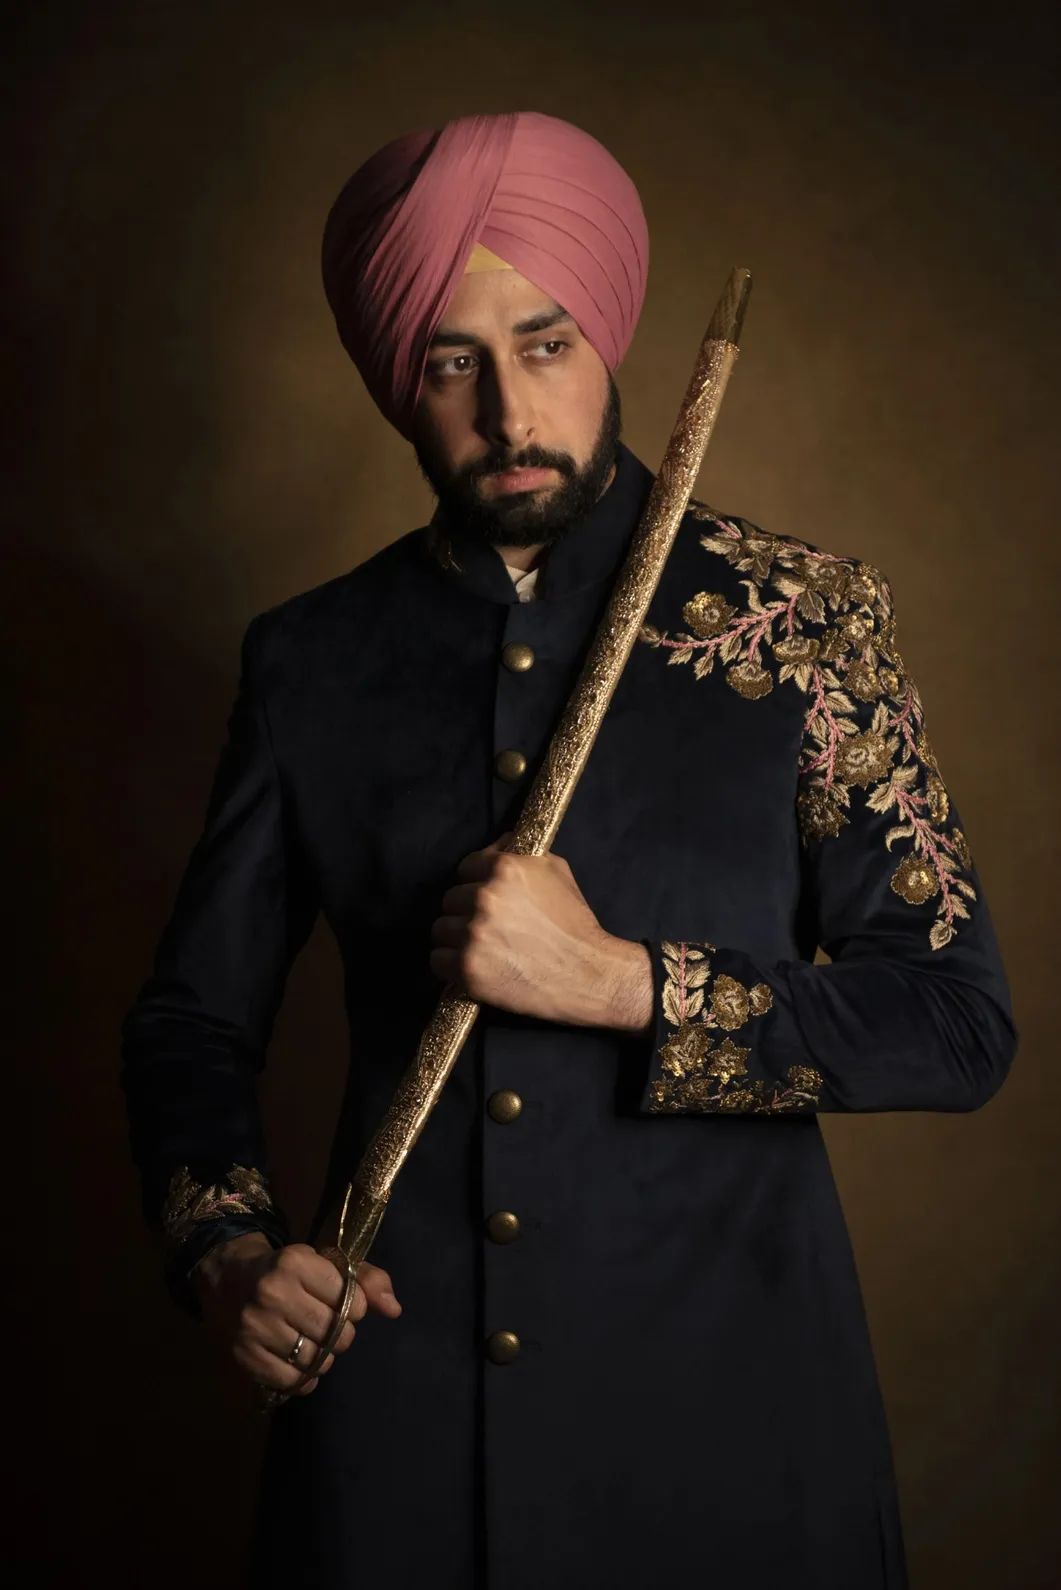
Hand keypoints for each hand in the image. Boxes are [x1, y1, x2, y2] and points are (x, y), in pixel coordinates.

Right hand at [193, 1232, 401, 1396]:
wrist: (229, 1279)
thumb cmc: (288, 1271)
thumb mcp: (325, 1262)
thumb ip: (367, 1279)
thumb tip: (395, 1310)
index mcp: (295, 1262)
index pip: (349, 1299)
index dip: (355, 1307)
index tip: (343, 1304)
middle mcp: (273, 1292)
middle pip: (334, 1332)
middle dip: (342, 1335)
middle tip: (331, 1328)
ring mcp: (255, 1325)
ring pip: (315, 1360)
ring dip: (324, 1358)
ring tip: (314, 1344)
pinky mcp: (244, 1354)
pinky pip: (292, 1381)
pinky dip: (304, 1379)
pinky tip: (300, 1363)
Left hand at [429, 832, 652, 1031]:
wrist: (588, 975)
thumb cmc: (575, 924)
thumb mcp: (557, 871)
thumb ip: (521, 854)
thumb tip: (499, 841)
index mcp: (504, 868)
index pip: (465, 867)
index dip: (475, 882)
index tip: (485, 899)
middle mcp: (485, 897)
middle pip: (450, 899)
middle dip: (466, 912)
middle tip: (489, 928)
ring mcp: (473, 934)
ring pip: (440, 929)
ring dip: (456, 939)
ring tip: (482, 948)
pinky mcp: (468, 968)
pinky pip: (437, 960)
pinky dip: (451, 966)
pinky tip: (474, 966)